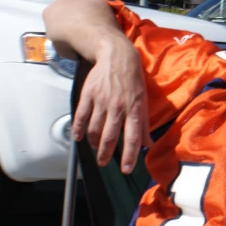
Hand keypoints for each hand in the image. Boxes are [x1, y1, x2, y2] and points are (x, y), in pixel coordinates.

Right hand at [71, 40, 152, 172]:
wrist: (117, 56)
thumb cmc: (133, 80)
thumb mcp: (143, 100)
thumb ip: (144, 124)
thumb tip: (148, 144)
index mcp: (134, 109)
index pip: (132, 137)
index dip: (130, 155)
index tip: (126, 169)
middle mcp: (117, 107)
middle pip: (110, 136)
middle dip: (106, 154)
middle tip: (104, 163)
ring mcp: (101, 101)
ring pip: (95, 128)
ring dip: (94, 142)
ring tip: (96, 148)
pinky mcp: (88, 95)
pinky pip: (80, 116)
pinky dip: (78, 129)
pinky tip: (78, 137)